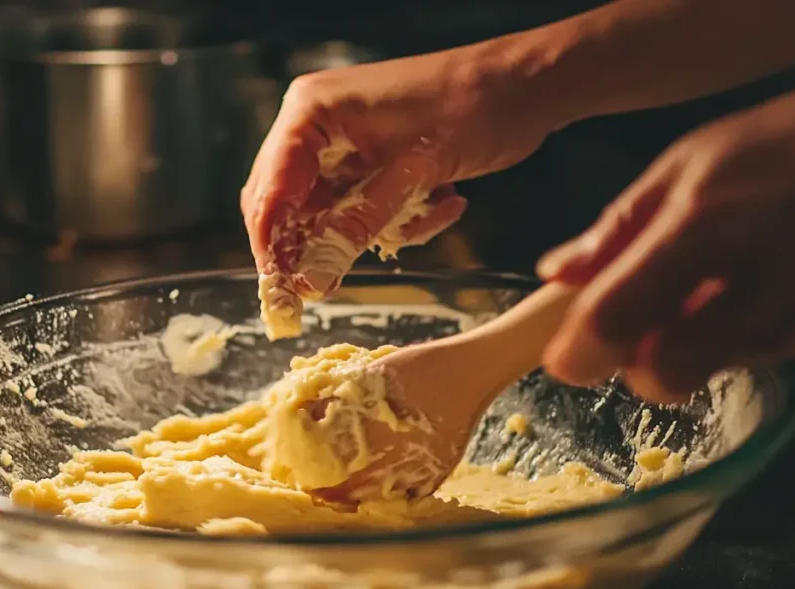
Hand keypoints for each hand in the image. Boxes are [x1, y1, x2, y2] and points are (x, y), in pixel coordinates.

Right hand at [241, 42, 555, 331]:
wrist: (524, 89)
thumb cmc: (469, 110)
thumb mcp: (412, 174)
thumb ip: (356, 228)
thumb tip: (311, 283)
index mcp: (312, 114)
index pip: (270, 190)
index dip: (271, 246)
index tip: (281, 293)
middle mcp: (316, 126)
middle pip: (288, 205)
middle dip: (318, 245)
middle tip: (329, 288)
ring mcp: (342, 144)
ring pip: (330, 213)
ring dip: (372, 230)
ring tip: (420, 218)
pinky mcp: (369, 161)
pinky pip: (362, 209)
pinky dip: (398, 220)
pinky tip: (442, 204)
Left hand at [538, 87, 794, 402]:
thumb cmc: (782, 146)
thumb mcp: (690, 163)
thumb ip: (618, 227)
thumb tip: (554, 275)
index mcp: (699, 226)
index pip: (615, 317)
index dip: (578, 353)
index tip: (566, 358)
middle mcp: (754, 276)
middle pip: (670, 372)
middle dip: (642, 368)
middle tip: (642, 335)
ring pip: (719, 369)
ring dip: (699, 348)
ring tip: (715, 295)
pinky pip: (769, 354)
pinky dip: (746, 339)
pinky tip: (756, 296)